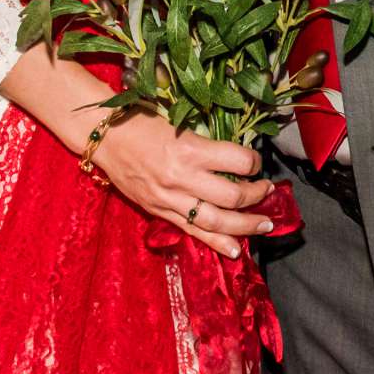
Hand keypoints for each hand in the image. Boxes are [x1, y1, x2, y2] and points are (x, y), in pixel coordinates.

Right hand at [91, 111, 274, 260]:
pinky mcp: (159, 211)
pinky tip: (235, 251)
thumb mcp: (180, 124)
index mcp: (189, 149)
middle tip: (269, 192)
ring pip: (216, 220)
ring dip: (245, 225)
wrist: (104, 137)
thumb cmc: (142, 122)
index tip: (256, 162)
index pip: (237, 161)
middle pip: (232, 196)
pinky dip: (216, 243)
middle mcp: (182, 177)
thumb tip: (236, 155)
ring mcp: (170, 198)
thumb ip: (206, 143)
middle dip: (257, 196)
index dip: (254, 162)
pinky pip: (192, 231)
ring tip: (265, 225)